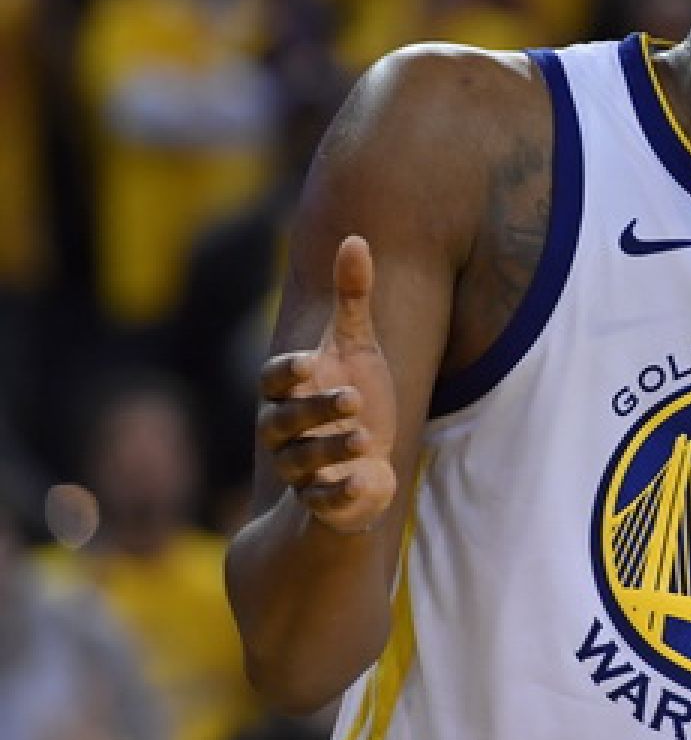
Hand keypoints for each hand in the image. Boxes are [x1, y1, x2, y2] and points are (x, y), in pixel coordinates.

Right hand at [257, 235, 397, 533]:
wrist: (360, 462)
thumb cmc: (355, 395)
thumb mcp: (358, 346)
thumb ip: (353, 296)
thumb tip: (356, 237)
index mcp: (288, 392)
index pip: (272, 381)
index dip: (287, 373)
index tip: (310, 363)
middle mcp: (284, 431)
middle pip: (282, 422)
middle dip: (314, 410)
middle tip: (353, 400)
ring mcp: (302, 469)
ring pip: (302, 463)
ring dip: (331, 450)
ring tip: (366, 438)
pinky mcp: (324, 501)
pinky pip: (324, 502)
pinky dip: (342, 494)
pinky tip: (367, 481)